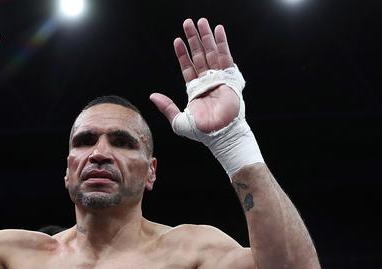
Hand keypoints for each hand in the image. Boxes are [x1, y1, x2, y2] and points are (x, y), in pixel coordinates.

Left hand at [150, 18, 239, 132]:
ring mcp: (218, 78)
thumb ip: (166, 106)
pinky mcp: (229, 77)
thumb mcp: (178, 120)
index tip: (177, 40)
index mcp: (195, 89)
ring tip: (201, 21)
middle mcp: (206, 81)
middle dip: (193, 39)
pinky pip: (225, 56)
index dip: (182, 53)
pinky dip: (221, 43)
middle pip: (199, 55)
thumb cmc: (201, 131)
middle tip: (188, 23)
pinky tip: (218, 30)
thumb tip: (152, 96)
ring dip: (205, 37)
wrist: (219, 134)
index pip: (187, 66)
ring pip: (210, 52)